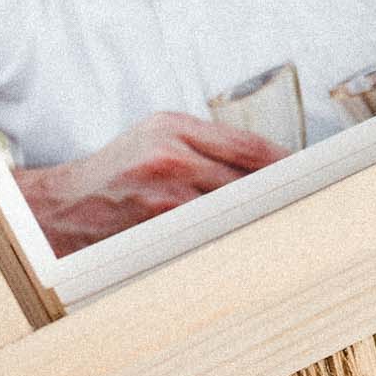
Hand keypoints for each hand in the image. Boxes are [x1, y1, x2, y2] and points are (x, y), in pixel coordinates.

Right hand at [13, 112, 287, 252]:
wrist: (62, 206)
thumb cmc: (117, 170)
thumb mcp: (158, 136)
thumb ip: (207, 144)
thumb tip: (269, 164)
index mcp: (174, 129)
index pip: (249, 147)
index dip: (286, 164)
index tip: (312, 174)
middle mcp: (171, 159)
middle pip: (248, 180)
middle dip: (281, 195)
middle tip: (312, 206)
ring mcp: (164, 198)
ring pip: (234, 212)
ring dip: (261, 220)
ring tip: (288, 228)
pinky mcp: (156, 232)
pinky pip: (209, 237)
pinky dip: (231, 241)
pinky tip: (249, 246)